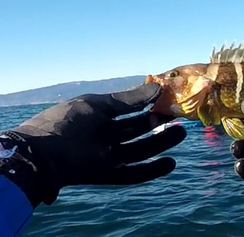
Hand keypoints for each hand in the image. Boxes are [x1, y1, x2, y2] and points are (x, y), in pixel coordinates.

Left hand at [0, 83, 185, 207]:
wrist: (42, 153)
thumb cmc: (68, 123)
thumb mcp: (99, 105)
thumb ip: (129, 99)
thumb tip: (158, 88)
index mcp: (98, 116)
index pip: (128, 110)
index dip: (147, 105)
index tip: (167, 99)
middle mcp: (103, 136)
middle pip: (137, 130)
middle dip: (157, 124)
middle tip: (178, 117)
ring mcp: (106, 156)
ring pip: (140, 150)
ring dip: (160, 143)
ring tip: (181, 132)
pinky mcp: (107, 175)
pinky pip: (133, 174)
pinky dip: (152, 170)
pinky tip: (171, 162)